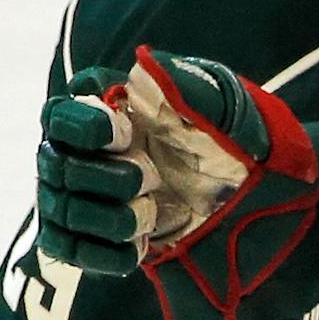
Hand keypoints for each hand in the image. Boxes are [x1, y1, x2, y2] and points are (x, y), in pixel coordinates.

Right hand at [36, 46, 318, 319]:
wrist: (262, 199)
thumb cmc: (238, 140)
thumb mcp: (225, 104)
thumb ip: (185, 83)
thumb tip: (142, 67)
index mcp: (109, 110)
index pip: (63, 114)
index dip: (86, 126)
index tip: (126, 135)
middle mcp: (85, 152)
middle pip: (57, 166)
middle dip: (105, 177)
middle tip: (152, 179)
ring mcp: (83, 196)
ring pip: (61, 211)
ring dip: (108, 217)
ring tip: (152, 214)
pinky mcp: (91, 238)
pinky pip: (69, 250)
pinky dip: (103, 252)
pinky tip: (140, 246)